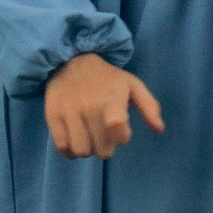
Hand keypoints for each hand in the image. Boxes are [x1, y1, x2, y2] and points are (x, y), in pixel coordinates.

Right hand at [43, 53, 164, 159]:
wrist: (71, 61)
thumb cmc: (106, 78)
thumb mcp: (132, 85)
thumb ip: (148, 106)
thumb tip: (159, 129)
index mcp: (111, 99)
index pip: (117, 129)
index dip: (122, 137)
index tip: (121, 128)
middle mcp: (89, 107)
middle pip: (102, 149)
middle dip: (106, 146)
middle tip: (104, 133)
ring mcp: (69, 113)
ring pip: (82, 151)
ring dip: (89, 150)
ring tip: (90, 137)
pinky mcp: (53, 117)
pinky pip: (63, 148)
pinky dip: (71, 151)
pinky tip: (76, 141)